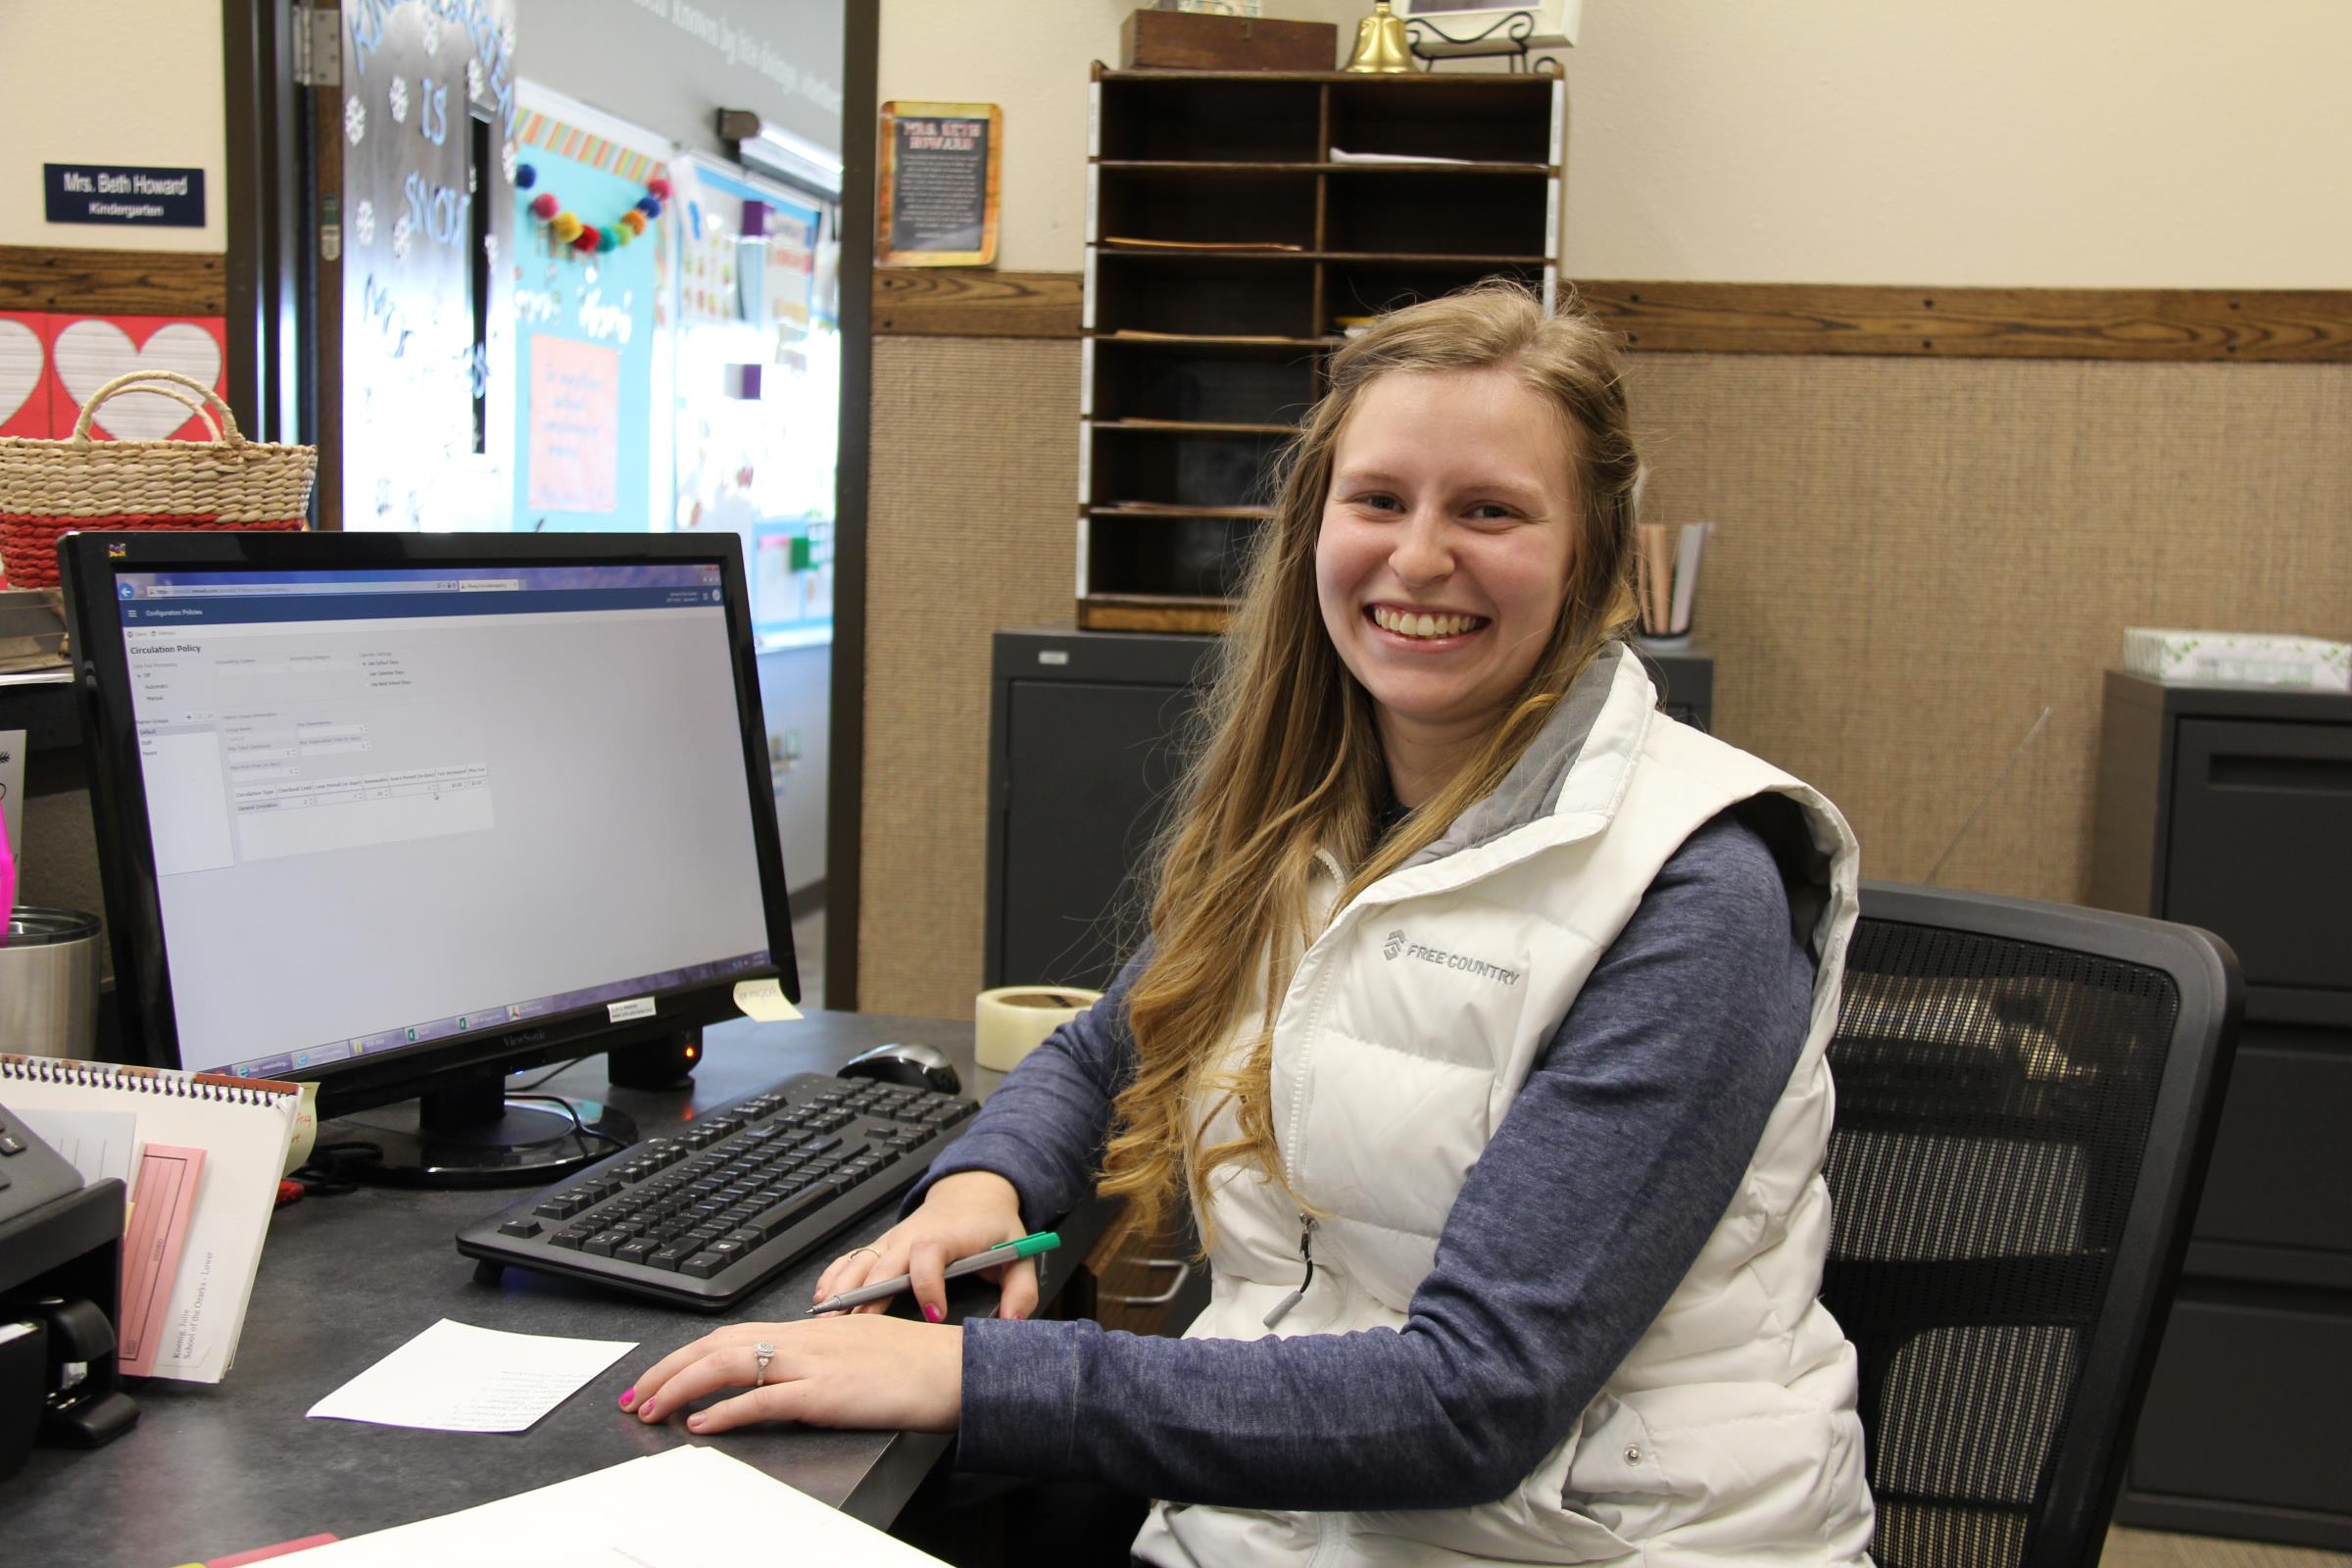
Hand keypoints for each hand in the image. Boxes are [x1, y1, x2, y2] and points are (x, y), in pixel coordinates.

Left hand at [621, 1316, 961, 1433]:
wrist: (958, 1370)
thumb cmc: (917, 1367)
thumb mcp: (859, 1355)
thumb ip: (819, 1362)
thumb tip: (781, 1380)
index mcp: (812, 1330)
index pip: (734, 1335)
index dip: (688, 1356)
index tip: (659, 1378)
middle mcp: (807, 1339)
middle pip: (719, 1345)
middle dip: (668, 1369)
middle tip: (635, 1396)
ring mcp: (815, 1364)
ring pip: (731, 1364)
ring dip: (682, 1387)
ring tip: (652, 1410)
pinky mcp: (828, 1393)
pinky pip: (765, 1399)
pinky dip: (726, 1411)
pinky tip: (703, 1425)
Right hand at [812, 1170, 1037, 1322]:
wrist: (974, 1192)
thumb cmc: (994, 1227)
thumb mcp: (1019, 1253)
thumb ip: (1021, 1289)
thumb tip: (1013, 1323)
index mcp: (947, 1235)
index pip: (930, 1254)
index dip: (929, 1284)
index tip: (934, 1315)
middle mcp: (914, 1235)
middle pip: (883, 1263)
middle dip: (869, 1296)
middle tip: (858, 1333)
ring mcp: (893, 1240)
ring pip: (861, 1261)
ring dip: (843, 1289)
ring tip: (828, 1320)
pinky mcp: (882, 1245)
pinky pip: (852, 1258)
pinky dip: (834, 1276)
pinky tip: (822, 1298)